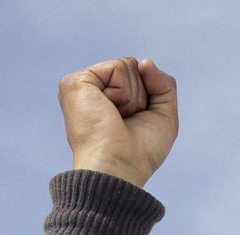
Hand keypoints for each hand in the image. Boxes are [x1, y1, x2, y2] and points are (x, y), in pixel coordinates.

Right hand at [58, 56, 177, 187]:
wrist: (120, 167)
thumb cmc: (140, 153)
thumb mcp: (163, 116)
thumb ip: (164, 84)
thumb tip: (144, 62)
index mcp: (106, 99)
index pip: (140, 76)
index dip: (148, 100)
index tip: (133, 125)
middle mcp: (91, 91)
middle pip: (135, 68)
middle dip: (141, 96)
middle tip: (124, 122)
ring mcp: (81, 86)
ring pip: (128, 65)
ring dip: (132, 97)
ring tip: (115, 119)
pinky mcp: (75, 82)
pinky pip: (119, 67)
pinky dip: (123, 92)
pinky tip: (108, 111)